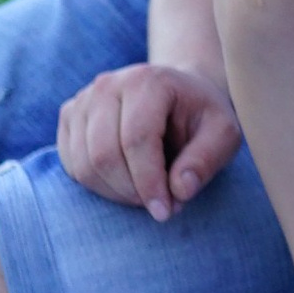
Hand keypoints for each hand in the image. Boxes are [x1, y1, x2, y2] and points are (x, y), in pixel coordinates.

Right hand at [56, 62, 241, 218]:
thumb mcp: (223, 134)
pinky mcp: (69, 117)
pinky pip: (72, 165)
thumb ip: (206, 160)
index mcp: (147, 81)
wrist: (178, 95)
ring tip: (146, 193)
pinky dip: (98, 186)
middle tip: (159, 205)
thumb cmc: (201, 117)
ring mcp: (83, 100)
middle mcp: (107, 84)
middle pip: (104, 155)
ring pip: (84, 165)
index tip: (166, 211)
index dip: (149, 182)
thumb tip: (180, 190)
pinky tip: (126, 183)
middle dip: (132, 192)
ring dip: (115, 193)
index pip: (137, 140)